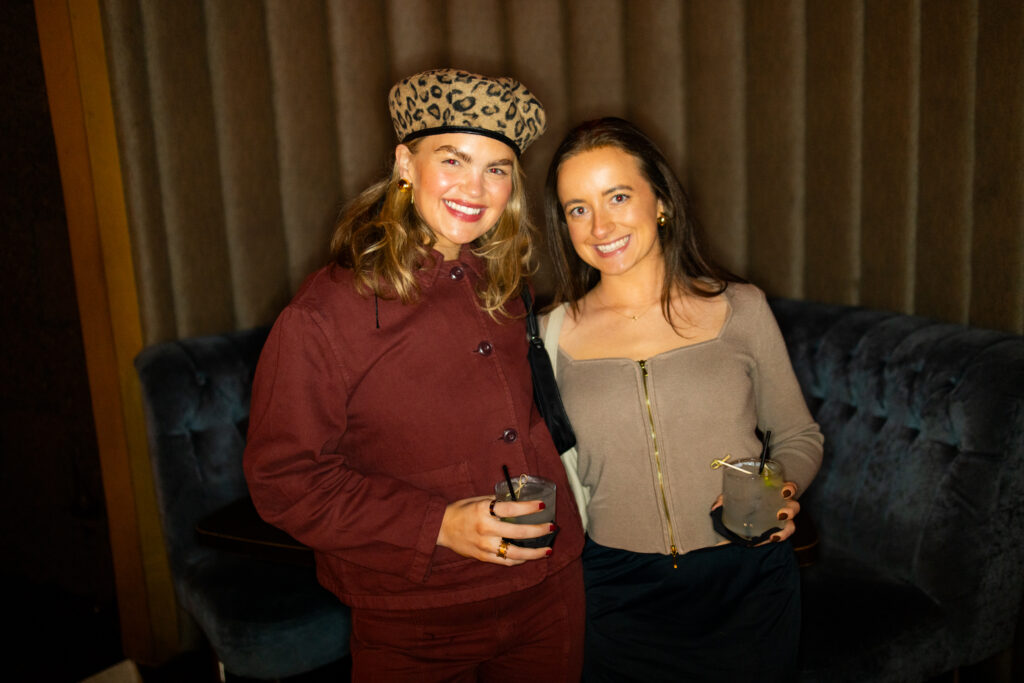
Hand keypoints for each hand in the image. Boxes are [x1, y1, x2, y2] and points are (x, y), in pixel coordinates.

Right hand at [436, 495, 553, 565]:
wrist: (440, 528)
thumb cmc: (460, 510)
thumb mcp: (478, 500)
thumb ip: (497, 501)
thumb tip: (518, 501)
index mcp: (484, 511)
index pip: (512, 509)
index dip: (529, 507)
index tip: (542, 505)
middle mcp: (485, 529)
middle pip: (519, 533)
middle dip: (539, 530)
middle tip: (552, 527)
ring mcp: (485, 546)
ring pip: (515, 553)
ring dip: (535, 553)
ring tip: (548, 550)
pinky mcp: (483, 557)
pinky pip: (505, 562)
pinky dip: (519, 560)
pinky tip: (529, 557)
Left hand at [710, 481, 800, 543]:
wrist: (732, 531)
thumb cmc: (736, 509)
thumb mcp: (729, 502)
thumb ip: (723, 501)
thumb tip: (717, 506)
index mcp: (771, 494)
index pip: (787, 488)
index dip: (790, 488)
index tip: (784, 491)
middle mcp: (779, 507)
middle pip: (794, 506)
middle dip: (791, 509)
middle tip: (781, 513)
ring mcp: (779, 522)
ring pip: (792, 522)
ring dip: (787, 525)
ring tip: (777, 526)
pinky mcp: (776, 534)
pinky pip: (784, 535)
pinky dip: (780, 536)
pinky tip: (772, 537)